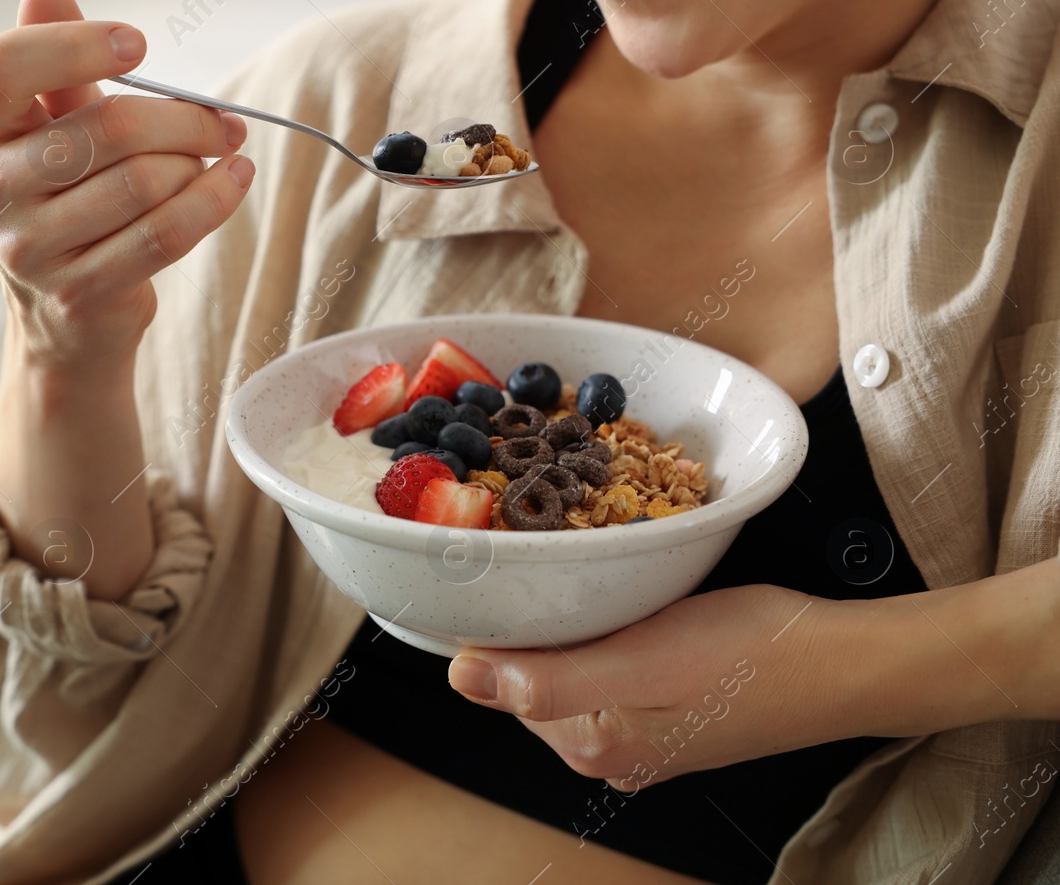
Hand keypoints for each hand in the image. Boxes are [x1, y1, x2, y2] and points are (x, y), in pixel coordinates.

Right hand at [0, 0, 252, 371]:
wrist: (65, 314)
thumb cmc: (65, 196)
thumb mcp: (52, 124)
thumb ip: (53, 60)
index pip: (1, 67)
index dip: (74, 45)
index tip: (138, 46)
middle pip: (105, 128)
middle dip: (182, 119)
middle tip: (222, 121)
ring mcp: (29, 248)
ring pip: (143, 183)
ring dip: (198, 163)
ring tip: (217, 158)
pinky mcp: (78, 291)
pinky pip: (164, 234)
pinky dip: (213, 201)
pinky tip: (233, 181)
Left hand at [447, 584, 852, 789]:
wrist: (845, 662)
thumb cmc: (753, 655)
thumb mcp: (643, 661)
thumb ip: (550, 680)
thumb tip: (462, 680)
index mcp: (591, 747)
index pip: (503, 677)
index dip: (507, 619)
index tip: (519, 564)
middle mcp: (608, 753)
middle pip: (535, 671)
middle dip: (545, 618)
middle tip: (568, 556)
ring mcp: (640, 736)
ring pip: (573, 661)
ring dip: (579, 618)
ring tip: (607, 574)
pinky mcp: (668, 711)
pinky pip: (612, 663)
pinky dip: (613, 627)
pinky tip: (637, 601)